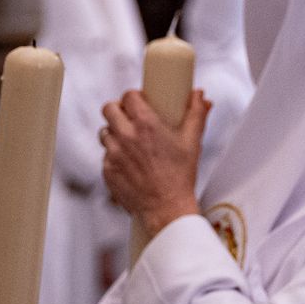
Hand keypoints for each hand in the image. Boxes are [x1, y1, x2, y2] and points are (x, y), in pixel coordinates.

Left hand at [100, 89, 209, 236]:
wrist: (166, 209)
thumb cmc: (181, 175)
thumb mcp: (192, 142)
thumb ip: (196, 113)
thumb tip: (199, 95)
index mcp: (146, 125)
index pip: (128, 96)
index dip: (134, 97)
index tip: (140, 102)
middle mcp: (126, 136)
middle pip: (109, 109)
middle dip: (118, 110)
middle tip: (129, 118)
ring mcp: (113, 154)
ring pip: (105, 132)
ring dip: (115, 133)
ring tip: (129, 141)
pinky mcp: (107, 170)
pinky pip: (106, 155)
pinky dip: (115, 156)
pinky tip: (129, 162)